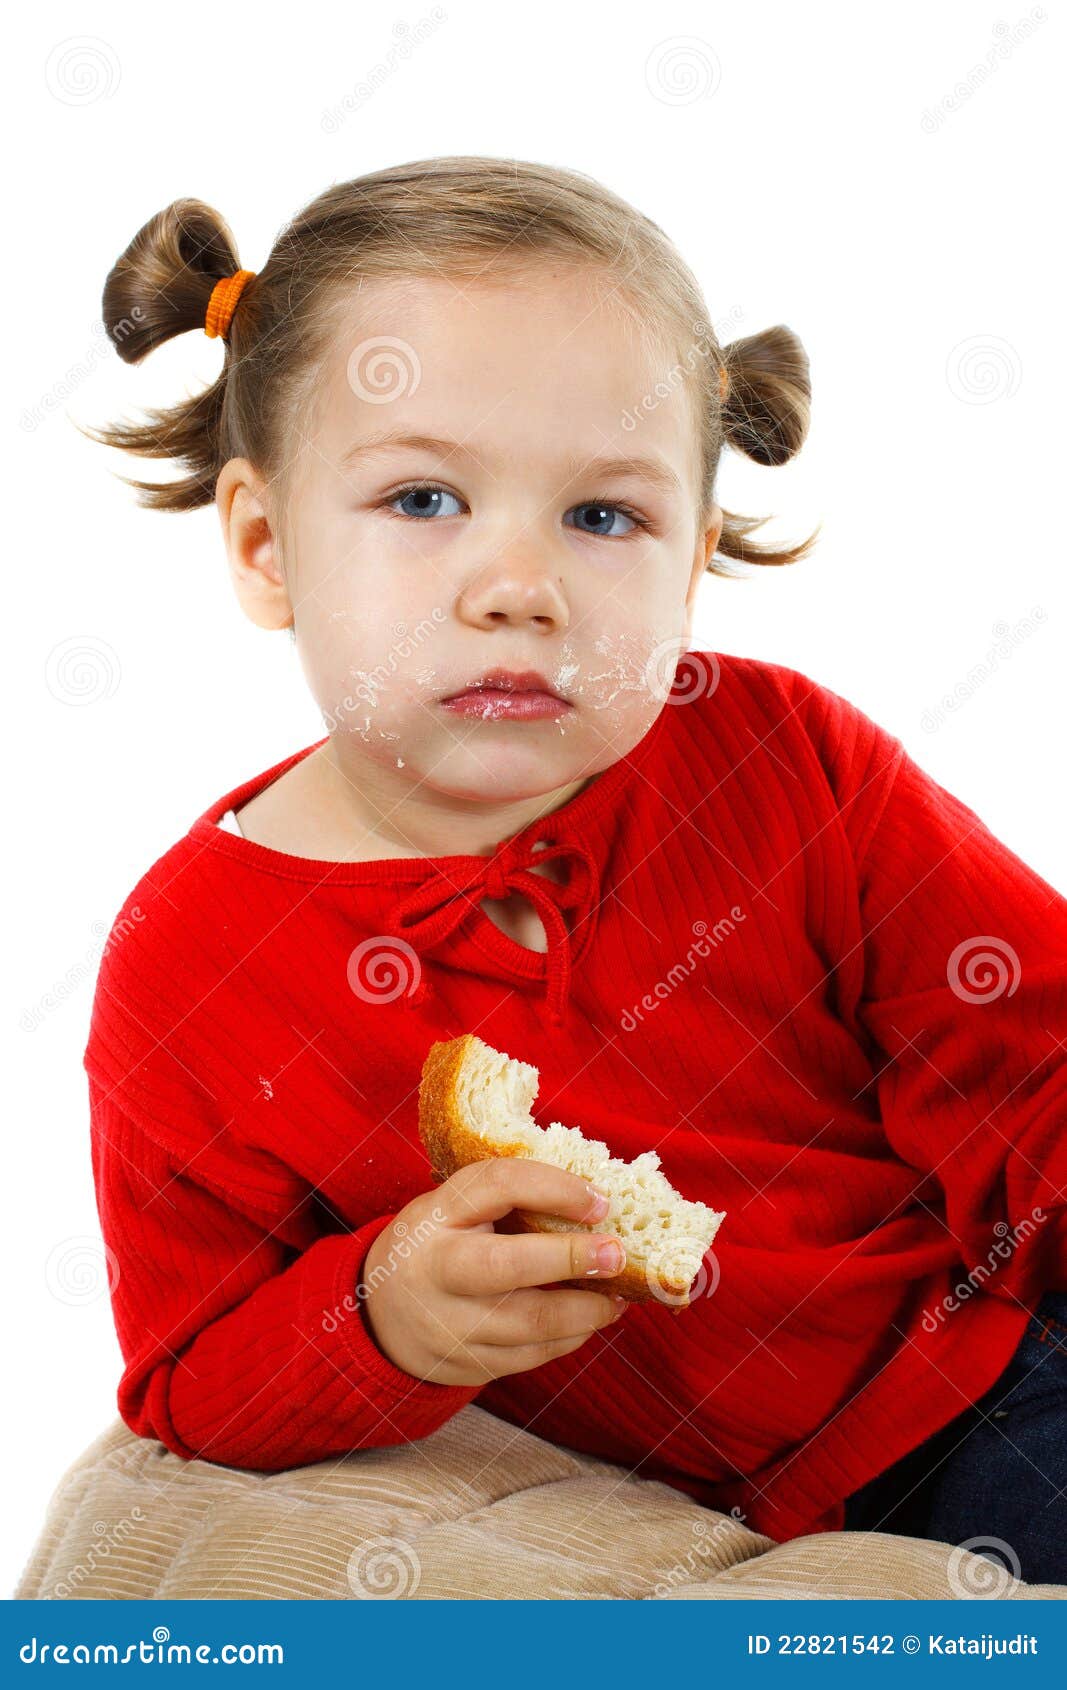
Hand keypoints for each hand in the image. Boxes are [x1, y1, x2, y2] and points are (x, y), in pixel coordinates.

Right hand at [361, 1157, 627, 1385]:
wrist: (381, 1316)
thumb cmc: (439, 1243)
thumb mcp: (458, 1207)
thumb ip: (512, 1197)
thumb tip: (597, 1202)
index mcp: (437, 1216)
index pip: (495, 1185)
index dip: (552, 1188)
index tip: (599, 1201)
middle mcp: (437, 1271)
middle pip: (506, 1266)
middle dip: (570, 1259)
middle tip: (618, 1255)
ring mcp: (449, 1326)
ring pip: (530, 1324)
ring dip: (588, 1309)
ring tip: (620, 1295)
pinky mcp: (467, 1366)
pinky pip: (532, 1355)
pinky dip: (571, 1336)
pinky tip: (590, 1318)